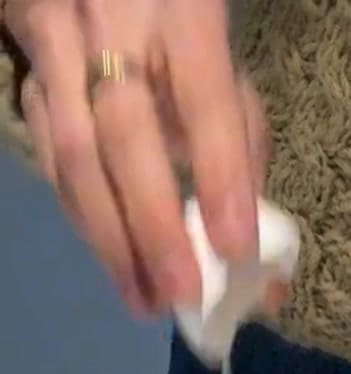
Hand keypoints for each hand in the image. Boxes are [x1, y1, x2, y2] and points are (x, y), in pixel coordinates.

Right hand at [7, 0, 267, 314]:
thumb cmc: (175, 25)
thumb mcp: (222, 62)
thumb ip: (239, 142)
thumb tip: (253, 249)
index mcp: (184, 13)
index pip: (205, 101)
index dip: (220, 179)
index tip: (235, 251)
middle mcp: (112, 22)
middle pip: (125, 138)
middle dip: (154, 229)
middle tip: (180, 296)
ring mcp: (58, 47)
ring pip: (76, 156)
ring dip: (111, 241)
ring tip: (144, 301)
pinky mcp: (29, 77)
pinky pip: (52, 160)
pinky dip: (85, 219)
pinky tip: (114, 262)